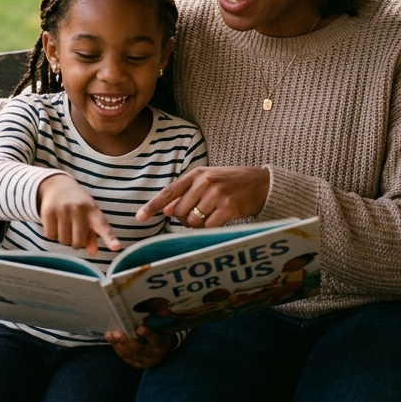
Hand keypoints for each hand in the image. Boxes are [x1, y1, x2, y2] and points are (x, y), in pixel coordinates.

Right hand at [37, 173, 120, 255]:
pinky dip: (52, 234)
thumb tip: (93, 252)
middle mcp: (79, 209)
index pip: (103, 227)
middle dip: (75, 243)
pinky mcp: (48, 211)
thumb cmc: (78, 206)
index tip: (116, 247)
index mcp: (93, 212)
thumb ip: (92, 236)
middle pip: (78, 242)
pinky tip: (55, 223)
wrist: (58, 186)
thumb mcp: (89, 216)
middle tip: (74, 231)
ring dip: (63, 239)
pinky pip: (50, 236)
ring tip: (64, 225)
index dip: (110, 239)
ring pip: (63, 241)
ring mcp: (63, 209)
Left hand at [105, 326, 177, 368]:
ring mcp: (144, 361)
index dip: (148, 335)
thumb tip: (158, 308)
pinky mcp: (136, 364)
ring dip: (118, 344)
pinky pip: (125, 357)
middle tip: (117, 334)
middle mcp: (153, 355)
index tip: (139, 328)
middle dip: (127, 342)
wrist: (161, 350)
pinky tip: (111, 340)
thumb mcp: (162, 326)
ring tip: (110, 335)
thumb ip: (159, 319)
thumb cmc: (160, 333)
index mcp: (161, 344)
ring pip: (130, 354)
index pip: (155, 340)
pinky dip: (117, 348)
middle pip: (139, 349)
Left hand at [135, 166, 270, 227]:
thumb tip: (167, 211)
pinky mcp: (229, 208)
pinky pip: (209, 226)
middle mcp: (205, 182)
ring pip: (193, 221)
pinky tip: (220, 219)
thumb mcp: (207, 182)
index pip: (169, 192)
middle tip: (198, 215)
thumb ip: (186, 194)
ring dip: (198, 225)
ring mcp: (217, 195)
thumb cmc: (231, 183)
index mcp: (196, 174)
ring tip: (210, 216)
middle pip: (180, 212)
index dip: (153, 206)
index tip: (139, 218)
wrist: (262, 183)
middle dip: (184, 220)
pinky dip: (211, 227)